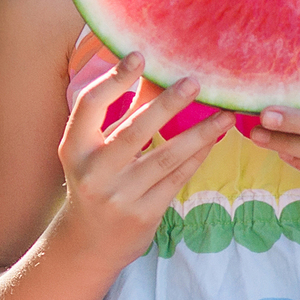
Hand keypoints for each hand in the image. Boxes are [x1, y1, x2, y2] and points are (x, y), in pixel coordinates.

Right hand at [50, 49, 230, 267]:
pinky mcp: (144, 214)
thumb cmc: (97, 181)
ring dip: (199, 133)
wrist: (88, 243)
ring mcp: (119, 196)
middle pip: (134, 130)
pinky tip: (214, 139)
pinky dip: (198, 156)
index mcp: (74, 148)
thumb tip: (154, 71)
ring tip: (225, 114)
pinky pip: (177, 179)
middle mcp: (93, 172)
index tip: (139, 56)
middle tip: (195, 81)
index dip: (113, 80)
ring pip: (165, 157)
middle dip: (167, 104)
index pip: (90, 106)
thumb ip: (123, 113)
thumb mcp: (97, 149)